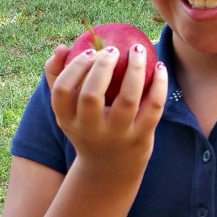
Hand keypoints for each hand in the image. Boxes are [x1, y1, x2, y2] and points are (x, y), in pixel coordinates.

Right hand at [45, 43, 166, 167]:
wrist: (110, 169)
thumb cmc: (87, 126)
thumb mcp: (68, 110)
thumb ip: (58, 76)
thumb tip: (62, 47)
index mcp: (68, 120)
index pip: (62, 91)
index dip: (75, 68)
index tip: (90, 52)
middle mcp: (90, 130)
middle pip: (91, 95)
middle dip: (103, 66)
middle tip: (113, 49)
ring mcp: (117, 135)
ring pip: (128, 98)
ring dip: (135, 69)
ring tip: (137, 50)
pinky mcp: (141, 137)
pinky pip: (154, 107)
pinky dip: (159, 84)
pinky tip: (159, 67)